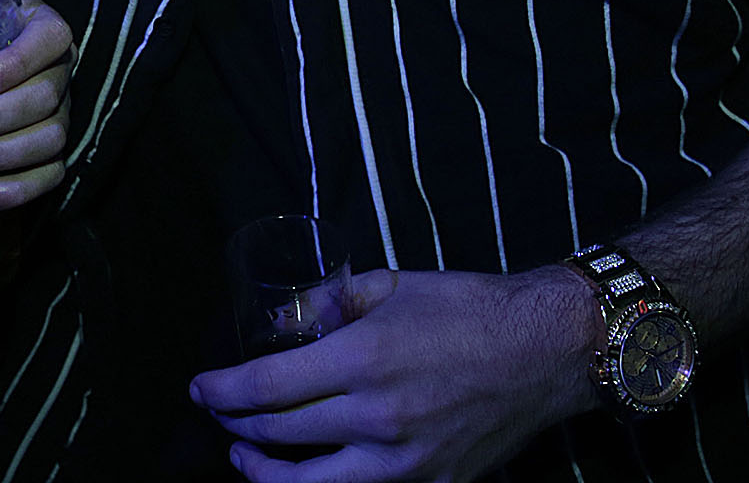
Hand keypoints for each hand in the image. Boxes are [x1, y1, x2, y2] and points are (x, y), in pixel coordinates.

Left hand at [190, 265, 601, 481]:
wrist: (548, 350)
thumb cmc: (469, 307)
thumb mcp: (390, 285)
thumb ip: (329, 304)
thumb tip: (280, 324)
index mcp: (365, 359)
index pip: (267, 387)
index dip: (222, 392)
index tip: (200, 389)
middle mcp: (379, 417)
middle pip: (280, 435)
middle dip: (237, 427)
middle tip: (220, 417)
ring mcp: (407, 461)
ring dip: (268, 474)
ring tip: (247, 459)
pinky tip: (311, 472)